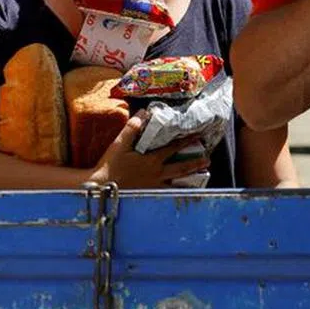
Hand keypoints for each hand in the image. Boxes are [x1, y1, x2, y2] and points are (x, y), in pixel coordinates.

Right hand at [87, 115, 208, 188]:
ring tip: (201, 177)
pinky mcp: (149, 195)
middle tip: (207, 160)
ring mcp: (154, 187)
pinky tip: (182, 192)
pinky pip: (168, 194)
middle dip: (195, 163)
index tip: (197, 136)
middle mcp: (156, 174)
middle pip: (180, 168)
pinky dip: (178, 192)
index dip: (185, 142)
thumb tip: (143, 112)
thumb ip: (132, 128)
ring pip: (177, 183)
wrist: (102, 188)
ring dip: (189, 179)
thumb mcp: (119, 144)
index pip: (172, 149)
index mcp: (151, 161)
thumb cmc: (110, 166)